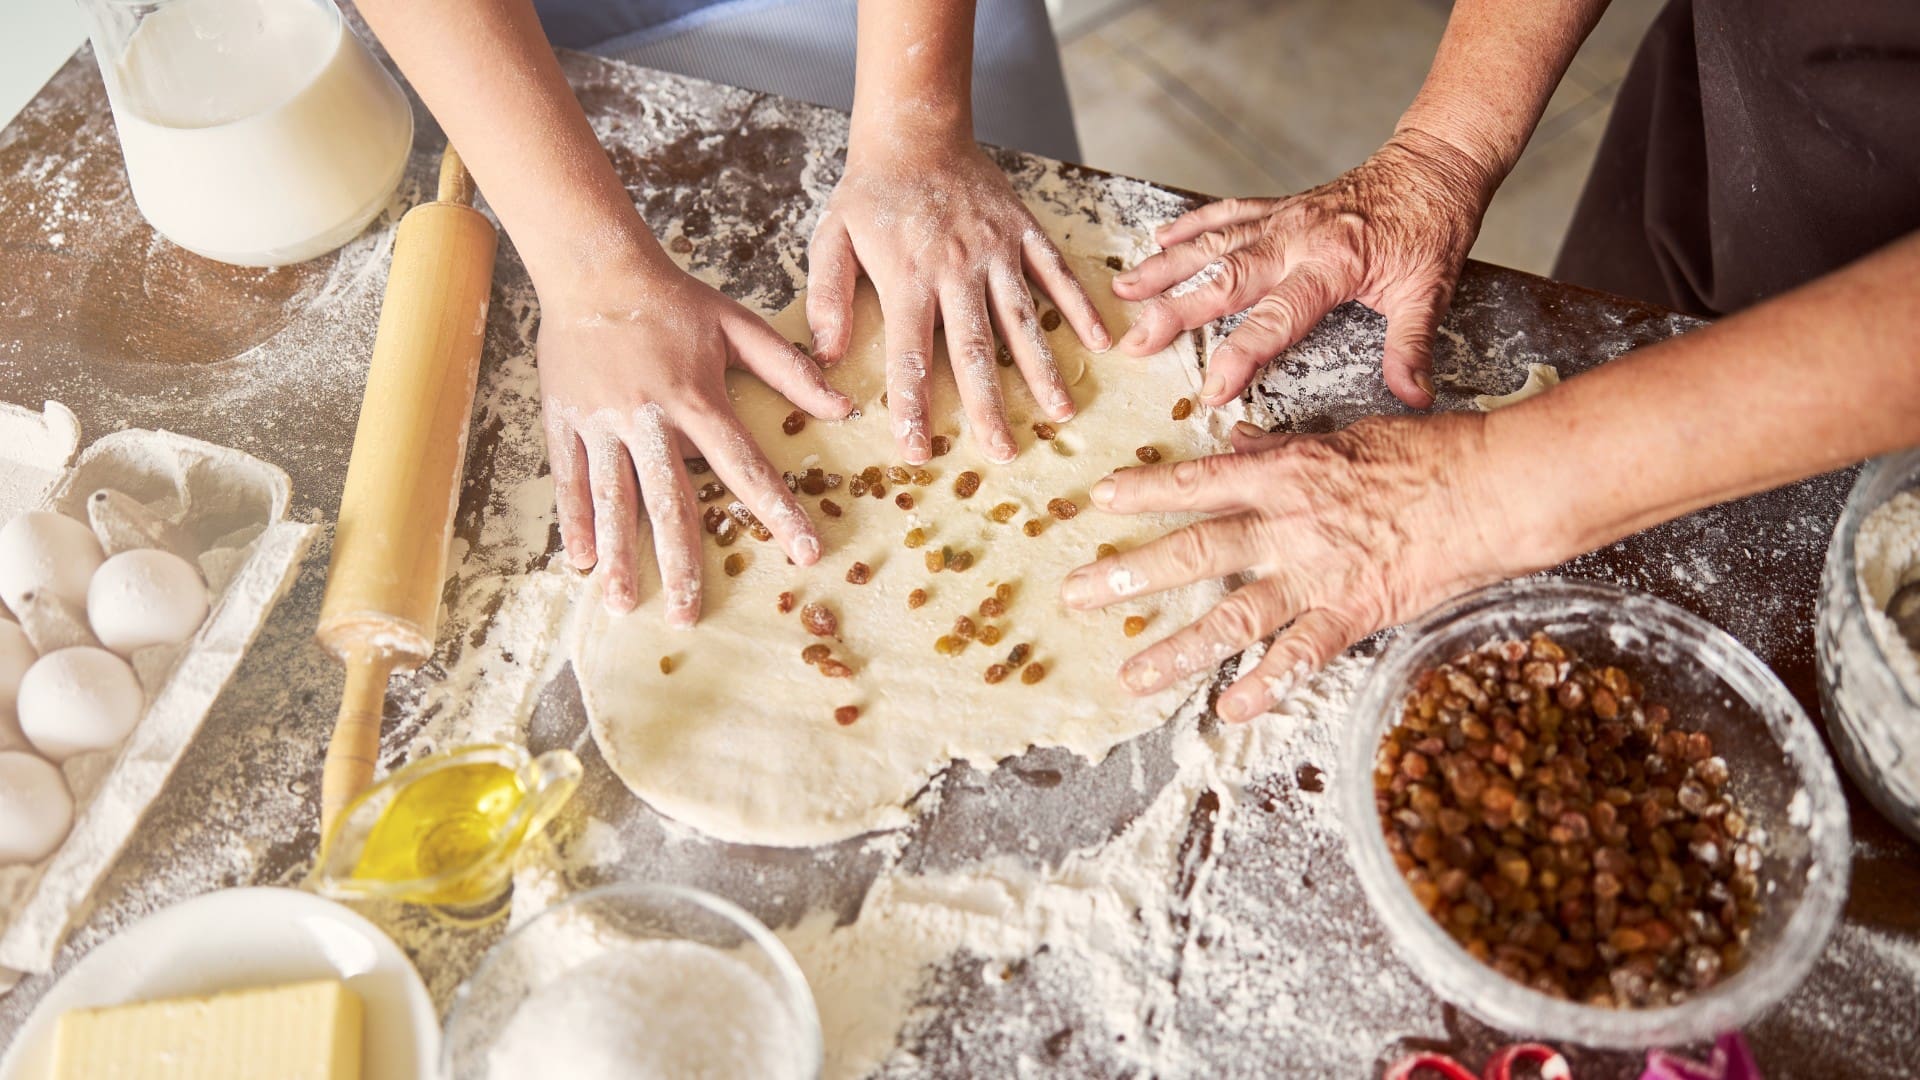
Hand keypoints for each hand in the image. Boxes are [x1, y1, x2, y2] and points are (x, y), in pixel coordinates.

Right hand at [539, 248, 851, 621]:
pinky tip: (581, 561)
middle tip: (689, 616)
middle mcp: (648, 419)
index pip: (743, 467)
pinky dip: (574, 520)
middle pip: (669, 502)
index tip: (804, 551)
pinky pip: (568, 478)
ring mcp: (601, 422)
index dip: (777, 511)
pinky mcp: (564, 420)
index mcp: (697, 399)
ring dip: (620, 555)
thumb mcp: (738, 326)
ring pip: (612, 499)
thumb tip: (844, 404)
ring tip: (624, 603)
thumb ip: (789, 370)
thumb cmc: (672, 299)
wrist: (593, 267)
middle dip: (680, 562)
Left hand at [807, 128, 1110, 465]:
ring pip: (1023, 319)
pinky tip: (1099, 342)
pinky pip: (1055, 273)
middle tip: (1003, 452)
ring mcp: (996, 250)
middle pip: (975, 349)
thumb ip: (827, 296)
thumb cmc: (871, 193)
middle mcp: (956, 268)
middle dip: (989, 406)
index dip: (914, 404)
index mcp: (907, 276)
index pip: (911, 353)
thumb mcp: (831, 238)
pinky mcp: (1023, 231)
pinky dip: (1079, 307)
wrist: (915, 130)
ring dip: (1043, 369)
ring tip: (1059, 413)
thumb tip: (824, 356)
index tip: (919, 449)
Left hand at [1059, 415, 1540, 720]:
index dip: (1144, 493)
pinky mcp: (1351, 613)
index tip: (1098, 503)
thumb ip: (1285, 445)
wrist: (1493, 489)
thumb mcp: (1346, 435)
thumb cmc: (1429, 454)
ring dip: (1176, 650)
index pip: (1198, 482)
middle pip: (1193, 553)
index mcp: (1286, 473)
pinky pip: (1297, 658)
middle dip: (1128, 576)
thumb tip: (1236, 440)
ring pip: (1231, 617)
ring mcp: (1316, 575)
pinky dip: (1262, 687)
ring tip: (1131, 675)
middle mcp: (1288, 525)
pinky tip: (1228, 709)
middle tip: (1076, 595)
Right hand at [1111, 130, 1494, 409]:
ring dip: (1165, 268)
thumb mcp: (1431, 292)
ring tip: (1122, 290)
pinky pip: (1226, 214)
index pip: (1276, 318)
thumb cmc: (1432, 230)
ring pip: (1213, 244)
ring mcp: (1282, 218)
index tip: (1211, 390)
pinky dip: (1190, 227)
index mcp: (1333, 265)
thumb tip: (1414, 397)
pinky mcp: (1279, 206)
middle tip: (1135, 340)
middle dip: (1175, 311)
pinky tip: (1158, 241)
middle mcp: (1297, 239)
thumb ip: (1412, 346)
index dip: (1240, 356)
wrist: (1433, 166)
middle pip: (1225, 279)